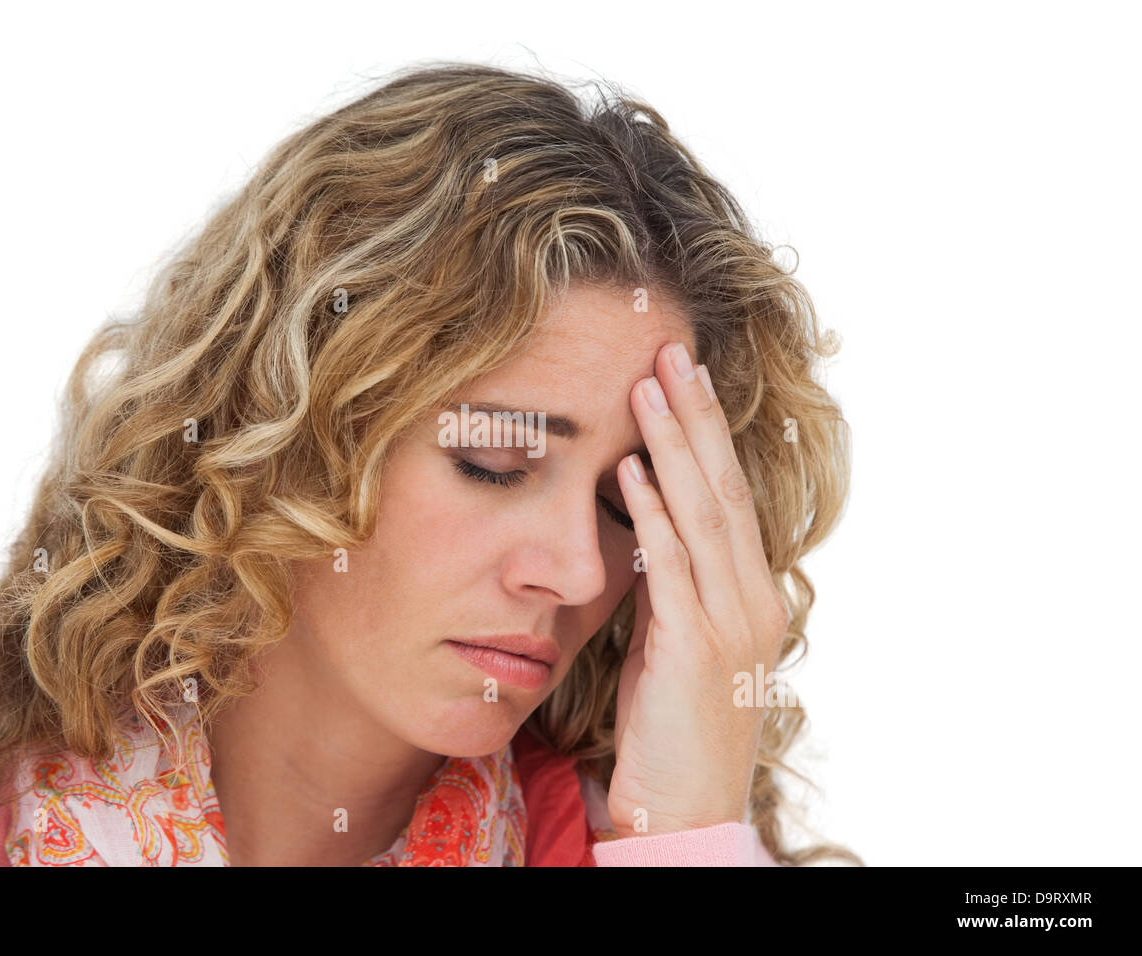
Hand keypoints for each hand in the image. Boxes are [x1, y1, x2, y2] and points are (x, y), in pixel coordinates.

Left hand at [607, 341, 788, 837]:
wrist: (685, 811)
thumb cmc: (670, 729)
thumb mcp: (671, 644)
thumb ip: (667, 584)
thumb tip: (640, 526)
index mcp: (750, 596)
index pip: (730, 497)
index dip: (706, 435)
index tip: (682, 378)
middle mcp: (752, 600)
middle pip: (724, 488)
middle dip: (696, 417)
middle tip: (671, 350)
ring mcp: (730, 622)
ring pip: (703, 513)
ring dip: (674, 444)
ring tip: (650, 386)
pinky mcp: (696, 647)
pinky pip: (672, 565)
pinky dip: (650, 511)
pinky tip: (628, 468)